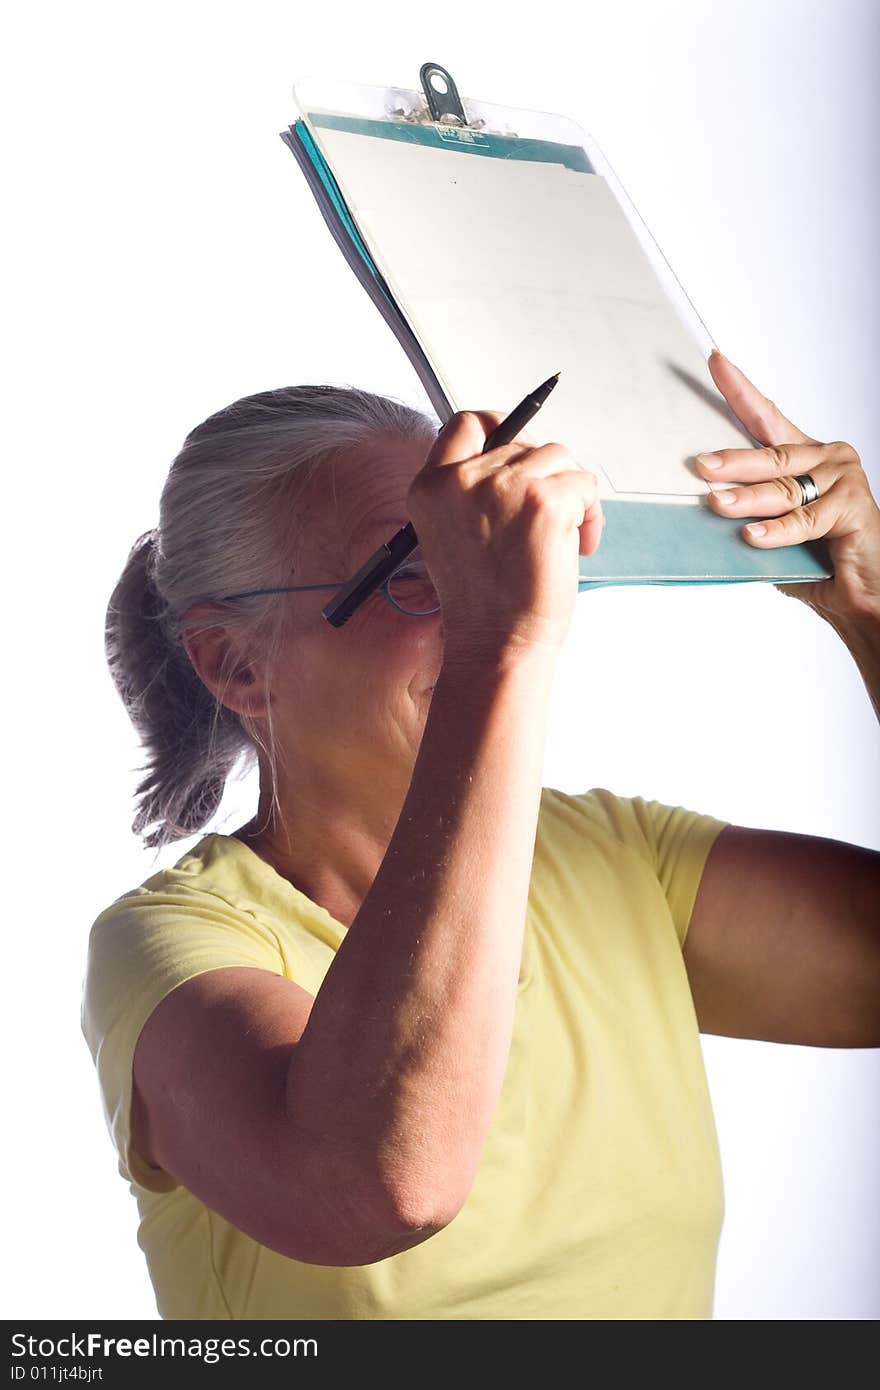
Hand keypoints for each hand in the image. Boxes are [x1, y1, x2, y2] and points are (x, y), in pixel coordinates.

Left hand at [695, 350, 879, 623]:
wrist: (864, 595)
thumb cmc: (822, 564)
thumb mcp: (776, 533)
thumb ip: (750, 514)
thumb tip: (706, 504)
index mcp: (806, 458)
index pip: (767, 418)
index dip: (740, 391)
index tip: (715, 362)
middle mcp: (828, 459)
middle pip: (772, 455)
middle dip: (733, 460)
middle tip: (701, 465)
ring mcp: (843, 479)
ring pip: (784, 488)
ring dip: (747, 498)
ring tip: (717, 504)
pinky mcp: (853, 507)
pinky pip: (804, 520)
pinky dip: (776, 531)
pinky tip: (752, 536)